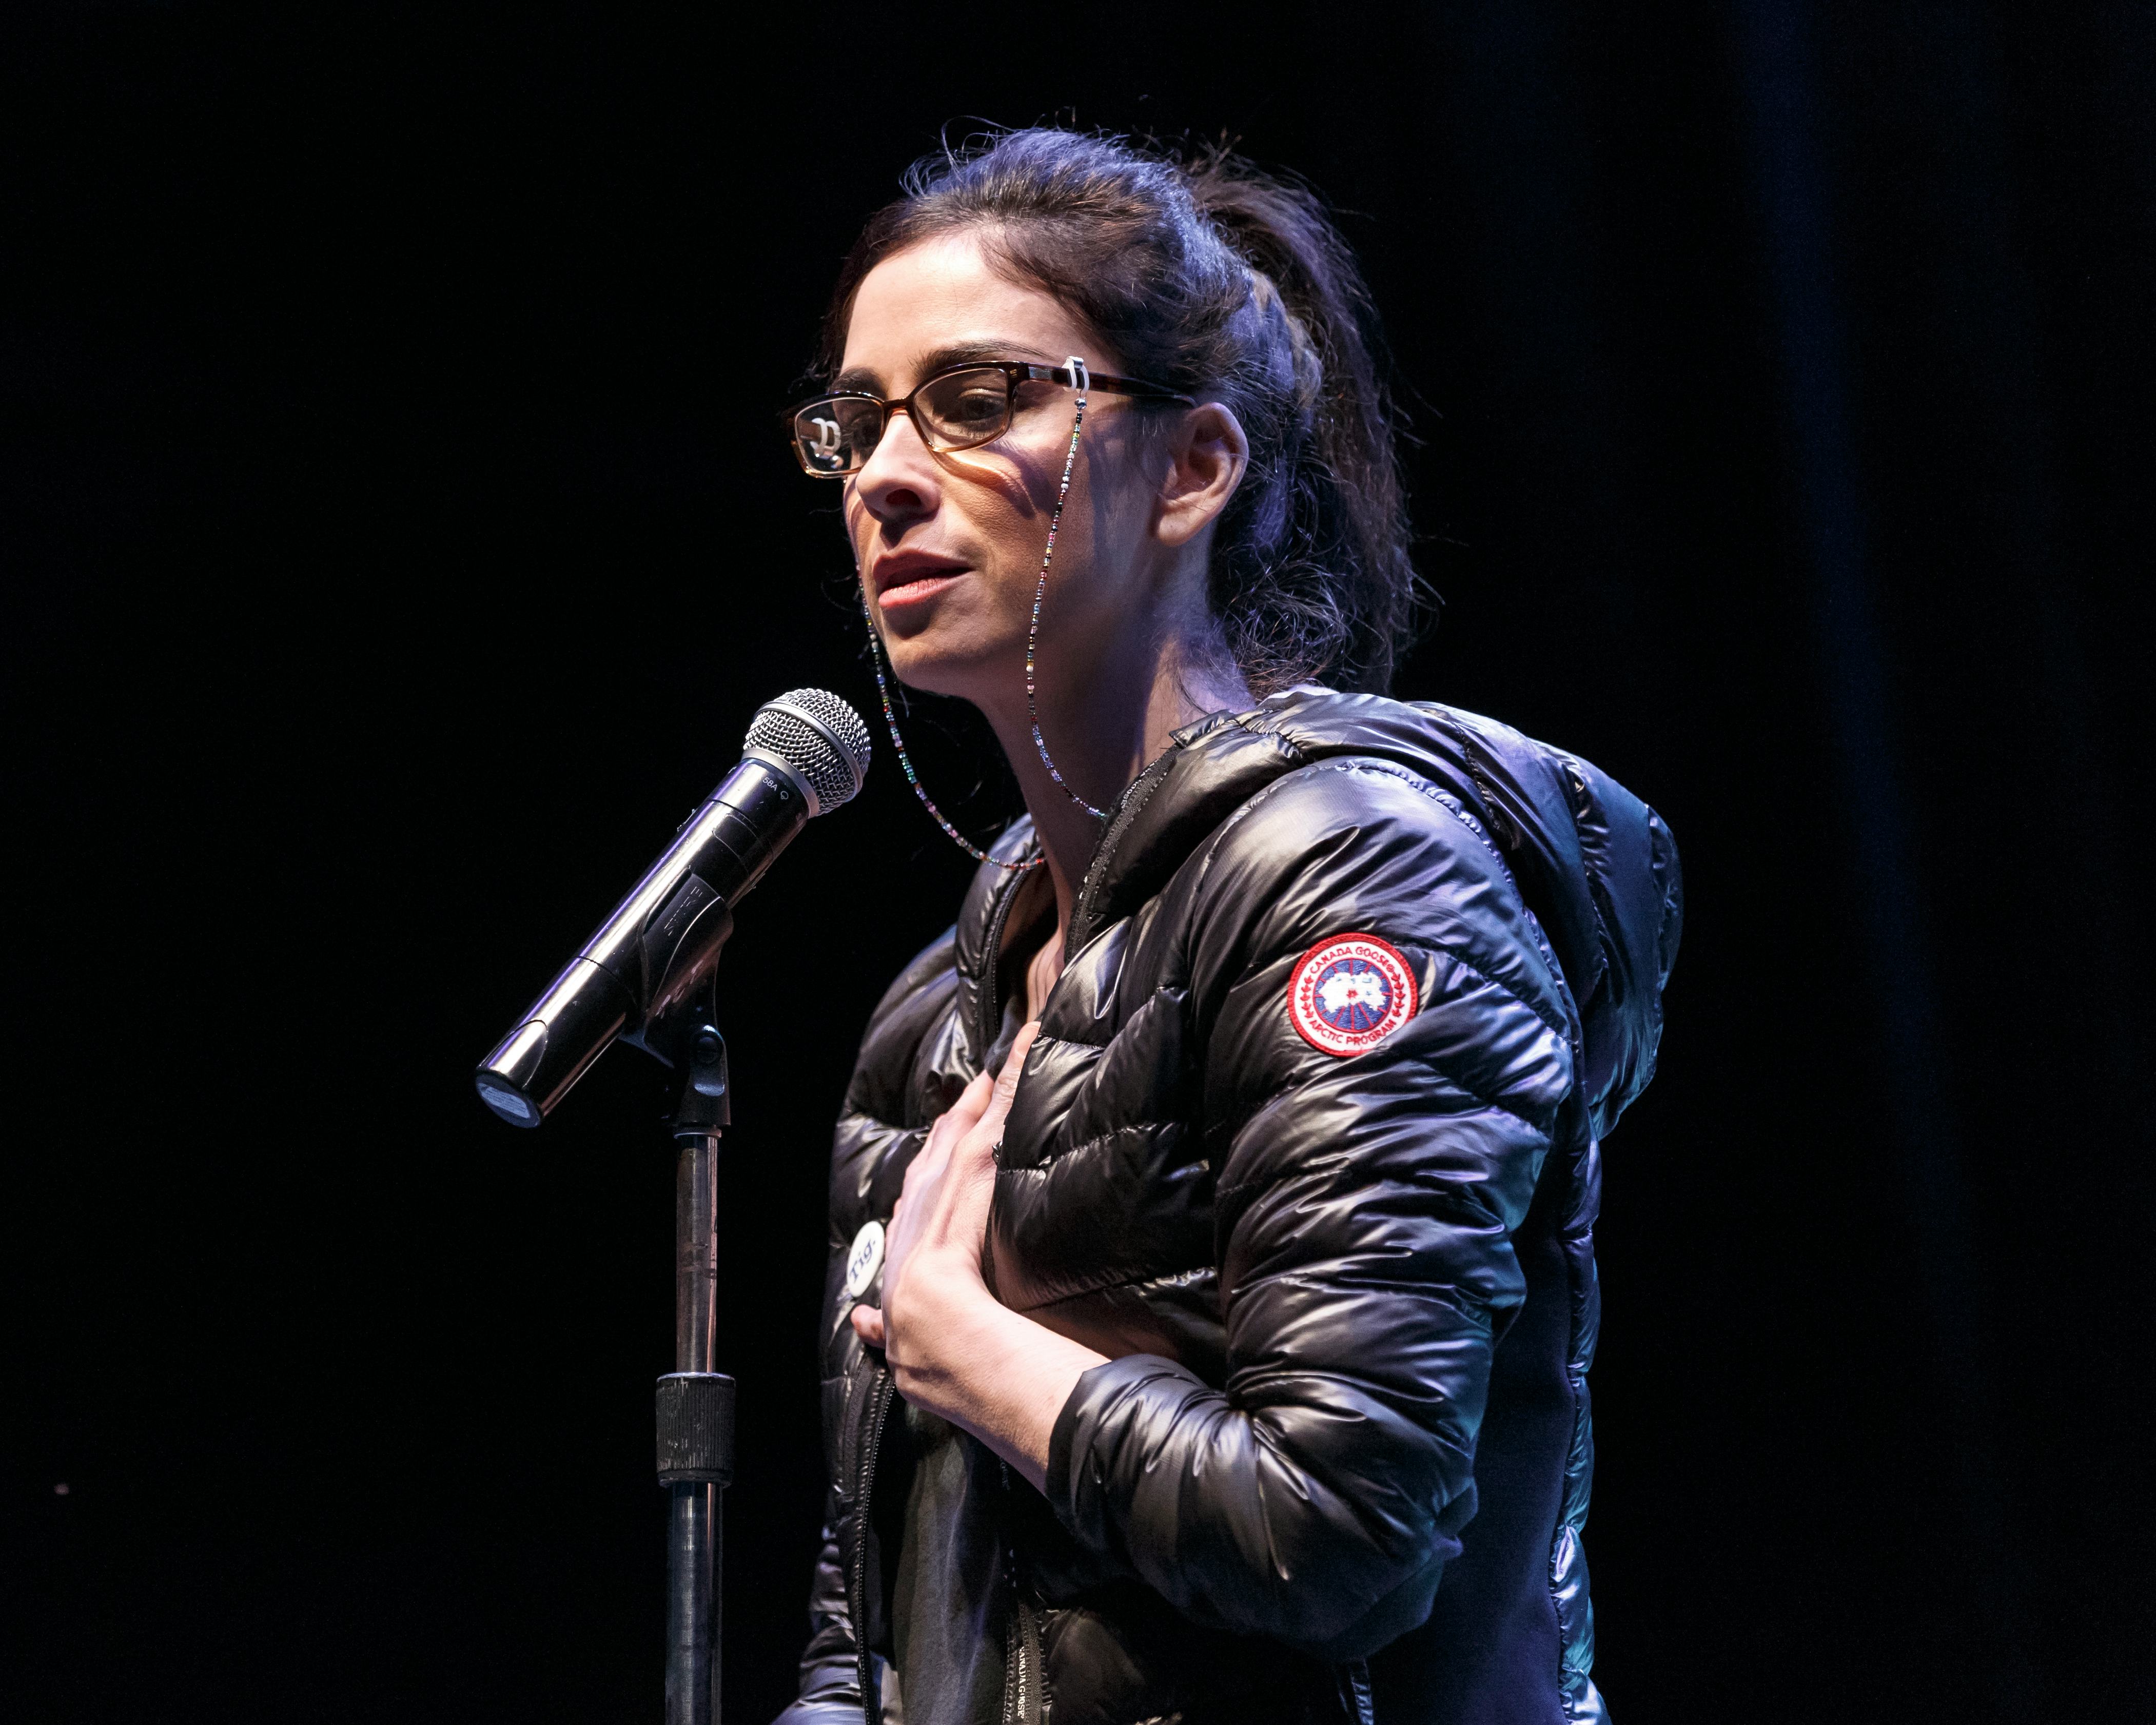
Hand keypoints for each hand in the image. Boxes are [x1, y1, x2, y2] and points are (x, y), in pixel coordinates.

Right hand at [852, 1022, 1037, 1364]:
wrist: (930, 1319)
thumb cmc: (914, 1325)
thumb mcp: (889, 1321)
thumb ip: (878, 1322)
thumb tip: (865, 1322)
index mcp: (909, 1225)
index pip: (923, 1183)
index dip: (935, 1161)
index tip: (949, 1140)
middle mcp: (925, 1191)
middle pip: (943, 1141)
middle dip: (959, 1114)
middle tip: (981, 1084)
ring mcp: (949, 1168)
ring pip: (971, 1114)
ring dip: (992, 1083)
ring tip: (1016, 1049)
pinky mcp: (975, 1153)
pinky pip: (1001, 1101)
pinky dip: (1014, 1068)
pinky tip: (1032, 1039)